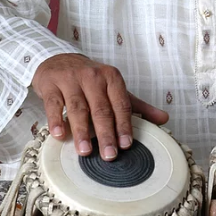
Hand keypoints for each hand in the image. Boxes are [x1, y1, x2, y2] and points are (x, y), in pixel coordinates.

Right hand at [32, 53, 168, 159]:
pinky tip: (60, 135)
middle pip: (101, 109)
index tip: (126, 145)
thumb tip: (164, 119)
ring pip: (78, 108)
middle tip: (109, 155)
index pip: (121, 105)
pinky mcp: (51, 85)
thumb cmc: (90, 80)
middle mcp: (93, 77)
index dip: (124, 125)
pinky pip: (54, 104)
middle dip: (106, 134)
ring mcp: (71, 80)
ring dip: (82, 131)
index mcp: (112, 78)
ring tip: (85, 151)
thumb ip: (137, 106)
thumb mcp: (115, 89)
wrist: (59, 60)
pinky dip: (56, 120)